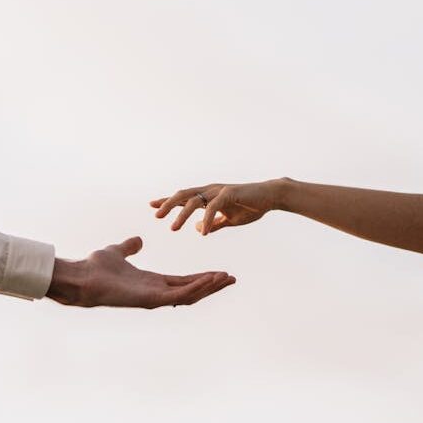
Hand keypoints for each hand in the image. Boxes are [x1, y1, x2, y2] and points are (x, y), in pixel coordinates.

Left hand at [46, 236, 234, 307]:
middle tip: (232, 278)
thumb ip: (129, 247)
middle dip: (212, 284)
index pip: (183, 281)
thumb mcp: (118, 251)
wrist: (82, 276)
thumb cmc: (96, 267)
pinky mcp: (150, 299)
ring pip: (190, 295)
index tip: (219, 272)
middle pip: (192, 290)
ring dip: (209, 287)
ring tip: (227, 278)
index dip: (202, 277)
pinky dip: (196, 288)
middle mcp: (156, 292)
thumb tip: (136, 241)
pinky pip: (179, 295)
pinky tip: (210, 279)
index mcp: (152, 282)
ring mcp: (155, 298)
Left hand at [151, 179, 286, 234]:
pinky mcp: (229, 194)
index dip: (167, 202)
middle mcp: (210, 190)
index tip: (152, 207)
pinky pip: (213, 208)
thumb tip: (196, 229)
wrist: (271, 197)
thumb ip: (213, 224)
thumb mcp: (228, 219)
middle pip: (183, 195)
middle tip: (156, 216)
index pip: (183, 198)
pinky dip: (206, 220)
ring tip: (173, 228)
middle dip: (167, 204)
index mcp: (208, 196)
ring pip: (193, 201)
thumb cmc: (250, 206)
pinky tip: (202, 232)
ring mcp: (219, 191)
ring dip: (181, 215)